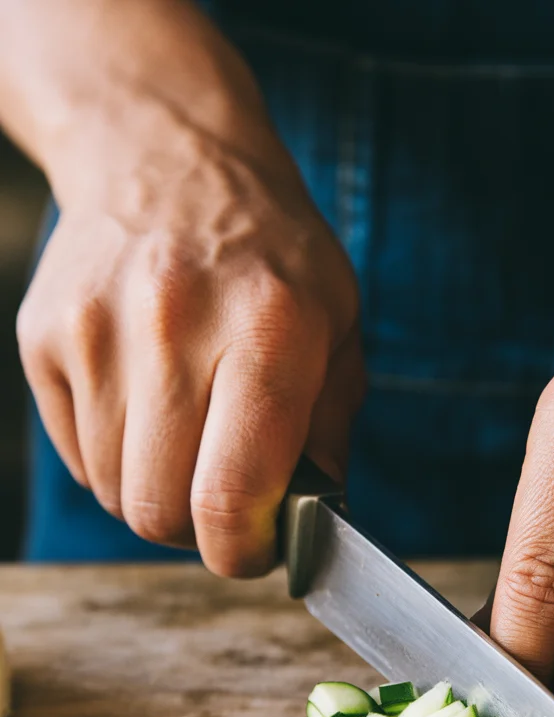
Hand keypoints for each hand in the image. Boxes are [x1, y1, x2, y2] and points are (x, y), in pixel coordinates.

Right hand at [17, 96, 361, 576]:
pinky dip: (118, 460)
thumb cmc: (268, 253)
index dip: (242, 552)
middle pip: (159, 512)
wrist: (165, 155)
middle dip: (198, 529)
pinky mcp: (42, 339)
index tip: (255, 548)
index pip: (230, 495)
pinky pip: (79, 459)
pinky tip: (148, 408)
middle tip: (226, 494)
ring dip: (158, 491)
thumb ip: (329, 432)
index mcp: (268, 330)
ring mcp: (95, 332)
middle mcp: (172, 327)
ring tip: (190, 435)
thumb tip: (311, 522)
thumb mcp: (337, 324)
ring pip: (115, 494)